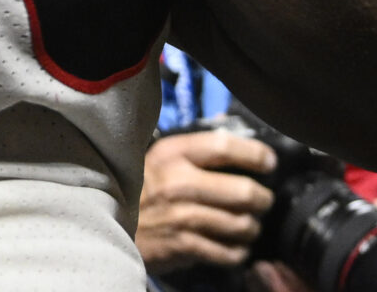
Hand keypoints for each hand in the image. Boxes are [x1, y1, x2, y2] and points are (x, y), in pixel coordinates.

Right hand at [135, 130, 277, 273]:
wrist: (106, 222)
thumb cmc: (141, 187)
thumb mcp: (161, 156)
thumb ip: (195, 145)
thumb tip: (228, 123)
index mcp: (174, 153)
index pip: (224, 146)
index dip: (254, 154)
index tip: (269, 162)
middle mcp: (179, 183)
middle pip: (242, 191)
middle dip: (262, 199)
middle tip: (263, 200)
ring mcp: (182, 217)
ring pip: (239, 224)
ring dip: (252, 228)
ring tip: (250, 226)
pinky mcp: (182, 246)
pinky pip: (226, 252)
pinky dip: (238, 252)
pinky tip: (237, 248)